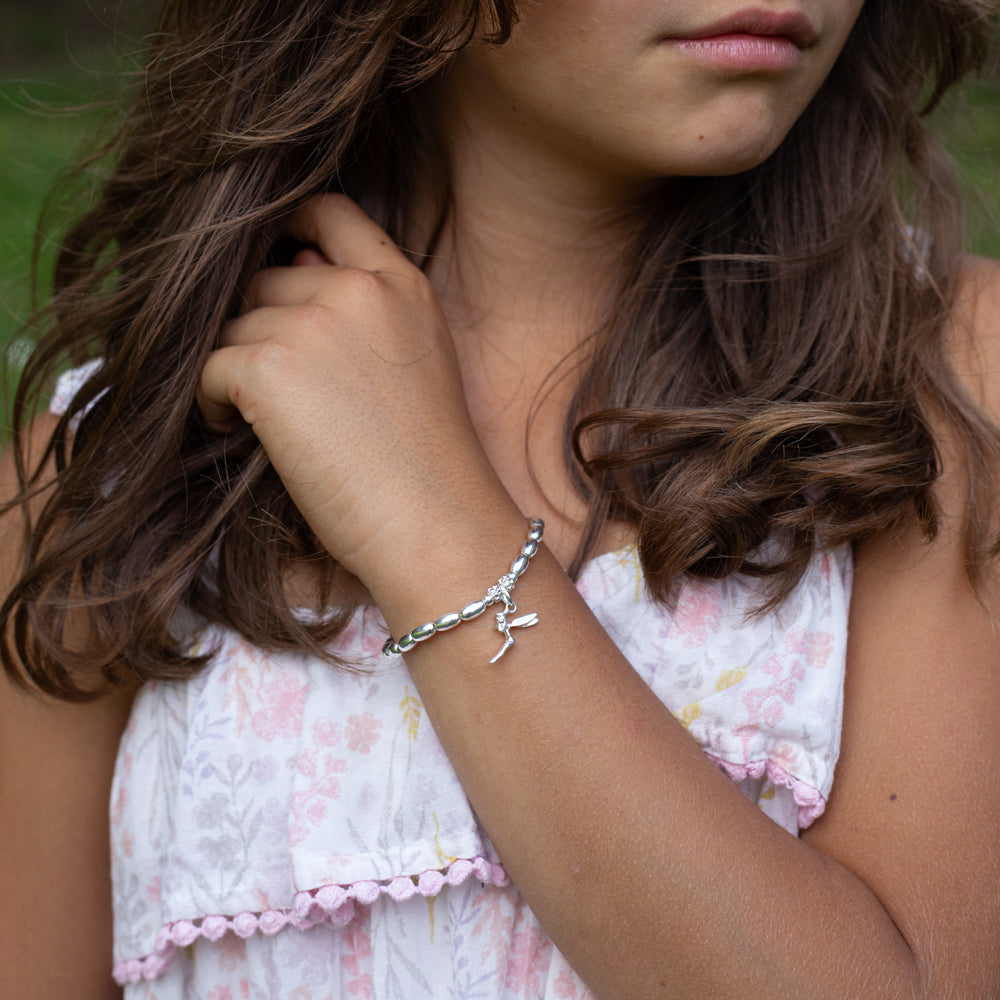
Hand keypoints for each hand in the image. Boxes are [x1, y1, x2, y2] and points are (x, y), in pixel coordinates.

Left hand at [197, 195, 504, 582]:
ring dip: (236, 367)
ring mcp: (312, 323)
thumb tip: (291, 271)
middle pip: (265, 280)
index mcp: (402, 284)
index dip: (289, 230)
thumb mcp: (420, 361)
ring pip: (232, 325)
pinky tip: (243, 434)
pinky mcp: (269, 366)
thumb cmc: (429, 464)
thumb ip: (368, 312)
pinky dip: (213, 401)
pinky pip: (207, 366)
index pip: (330, 212)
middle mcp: (356, 289)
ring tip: (264, 421)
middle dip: (260, 327)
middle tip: (277, 387)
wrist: (437, 524)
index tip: (272, 269)